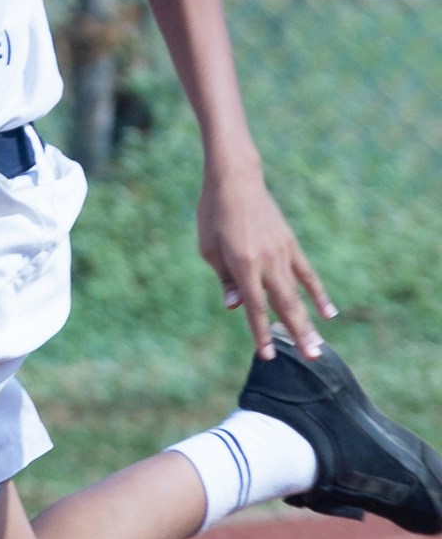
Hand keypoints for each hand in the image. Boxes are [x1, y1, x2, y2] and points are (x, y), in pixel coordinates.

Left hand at [196, 167, 331, 354]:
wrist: (236, 179)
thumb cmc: (213, 214)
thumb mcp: (208, 248)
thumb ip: (225, 279)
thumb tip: (235, 307)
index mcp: (243, 264)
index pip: (255, 307)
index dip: (261, 333)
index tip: (268, 356)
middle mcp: (266, 261)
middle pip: (285, 305)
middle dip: (297, 334)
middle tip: (312, 358)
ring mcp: (282, 252)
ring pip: (299, 294)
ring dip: (309, 321)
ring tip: (319, 346)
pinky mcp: (290, 244)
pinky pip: (307, 274)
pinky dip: (318, 294)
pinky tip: (328, 312)